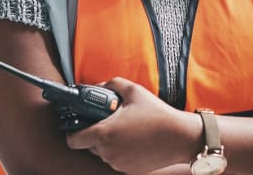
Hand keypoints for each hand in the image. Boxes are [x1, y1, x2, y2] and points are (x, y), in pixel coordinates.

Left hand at [65, 78, 196, 173]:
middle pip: (89, 146)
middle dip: (95, 134)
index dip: (72, 132)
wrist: (180, 137)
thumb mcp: (134, 91)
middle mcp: (108, 152)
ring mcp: (118, 163)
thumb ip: (111, 85)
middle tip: (110, 122)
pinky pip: (117, 160)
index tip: (79, 125)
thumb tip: (98, 87)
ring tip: (127, 130)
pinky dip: (122, 151)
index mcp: (104, 133)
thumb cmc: (157, 113)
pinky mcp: (129, 170)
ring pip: (104, 153)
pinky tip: (135, 140)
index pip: (73, 140)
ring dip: (109, 143)